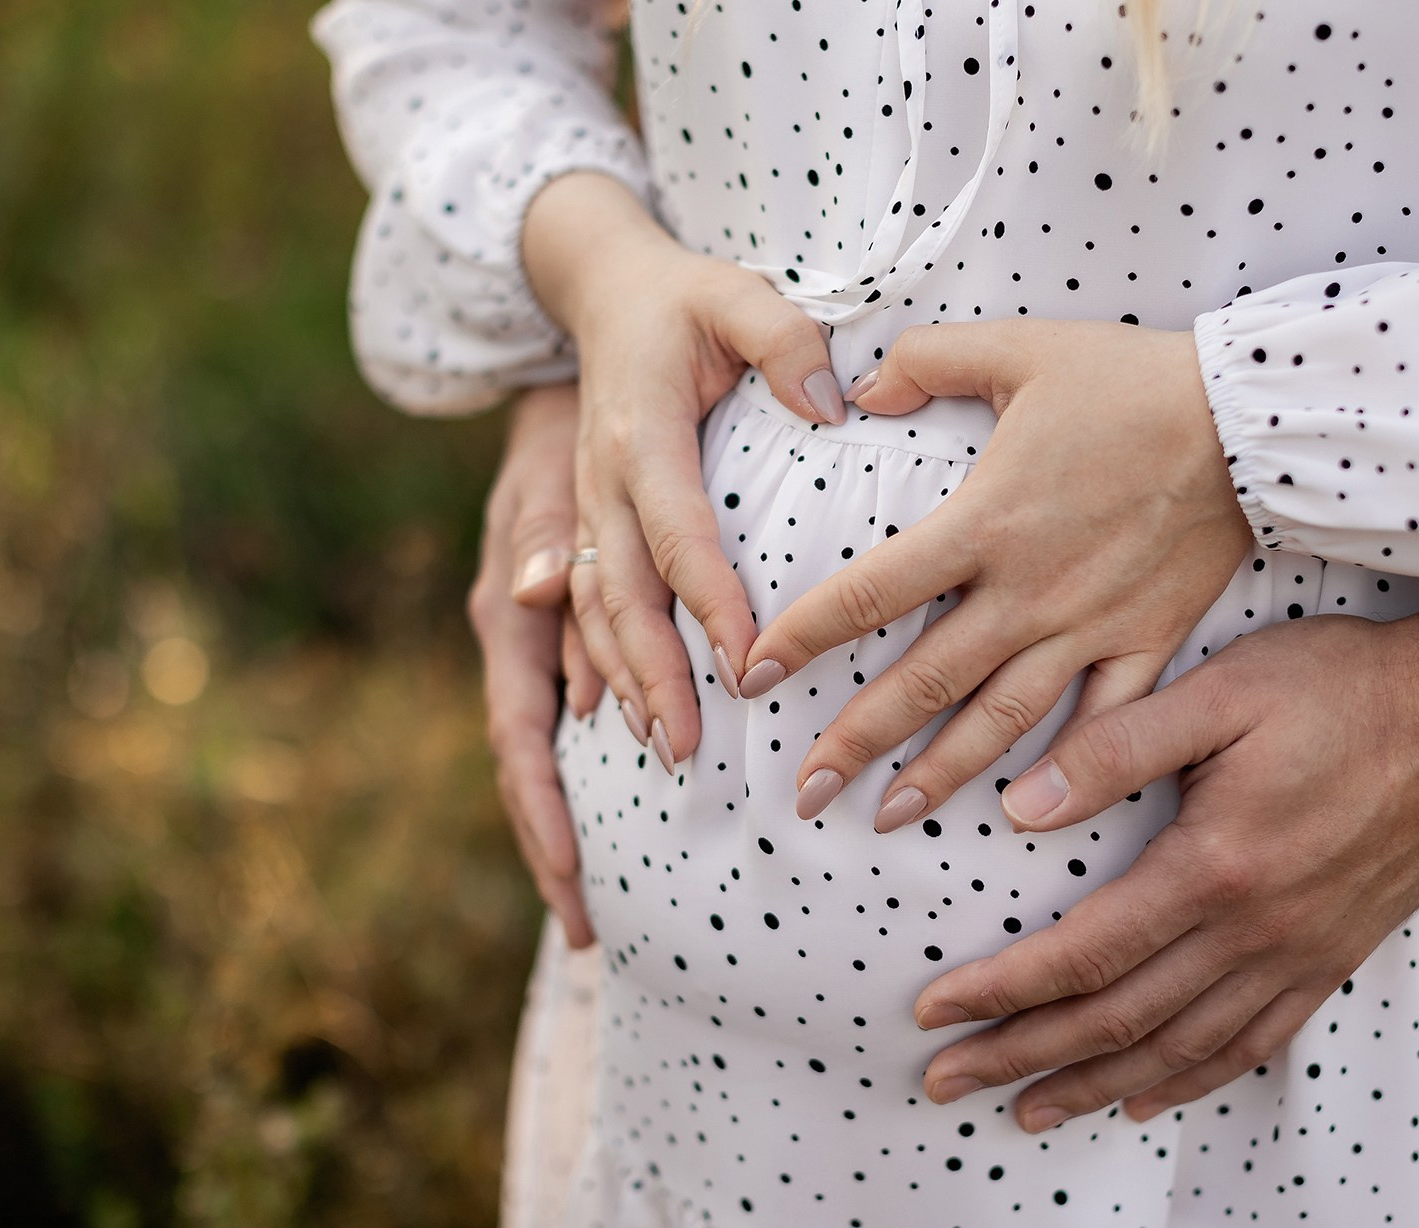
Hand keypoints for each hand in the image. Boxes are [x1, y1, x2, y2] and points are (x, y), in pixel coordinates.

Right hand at [468, 385, 601, 948]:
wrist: (582, 375)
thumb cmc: (576, 421)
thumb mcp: (553, 465)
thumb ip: (544, 527)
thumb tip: (534, 591)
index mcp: (509, 608)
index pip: (520, 734)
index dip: (544, 810)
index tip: (574, 880)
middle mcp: (518, 635)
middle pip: (528, 764)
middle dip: (552, 847)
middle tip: (586, 932)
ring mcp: (542, 636)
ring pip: (551, 750)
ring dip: (574, 822)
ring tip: (601, 907)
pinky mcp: (571, 628)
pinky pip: (578, 715)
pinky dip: (596, 770)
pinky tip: (630, 817)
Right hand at [522, 172, 846, 769]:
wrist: (603, 288)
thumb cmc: (687, 298)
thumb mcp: (738, 294)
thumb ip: (786, 340)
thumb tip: (832, 406)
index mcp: (641, 434)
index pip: (677, 532)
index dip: (709, 602)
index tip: (748, 664)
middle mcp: (603, 482)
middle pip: (621, 593)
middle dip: (652, 674)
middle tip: (689, 745)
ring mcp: (586, 506)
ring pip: (594, 611)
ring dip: (625, 684)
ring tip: (666, 749)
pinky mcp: (587, 523)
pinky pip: (586, 605)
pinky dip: (605, 664)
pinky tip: (634, 716)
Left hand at [736, 319, 1251, 829]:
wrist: (1253, 420)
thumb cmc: (1133, 381)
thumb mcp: (1019, 346)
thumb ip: (926, 361)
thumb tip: (859, 389)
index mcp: (984, 523)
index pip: (869, 592)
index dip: (802, 636)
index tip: (752, 676)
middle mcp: (1027, 592)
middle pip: (923, 682)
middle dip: (855, 741)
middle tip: (804, 792)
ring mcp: (1089, 629)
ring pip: (999, 721)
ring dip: (939, 775)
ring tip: (887, 818)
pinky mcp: (1147, 645)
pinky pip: (1100, 726)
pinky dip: (1066, 775)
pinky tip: (1027, 816)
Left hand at [912, 597, 1418, 1128]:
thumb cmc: (1343, 687)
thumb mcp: (1221, 692)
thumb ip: (1116, 746)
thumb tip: (1021, 807)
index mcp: (1214, 867)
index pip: (1085, 954)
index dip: (1002, 990)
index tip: (934, 1012)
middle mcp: (1255, 931)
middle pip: (1118, 1019)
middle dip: (1023, 1056)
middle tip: (946, 1082)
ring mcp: (1300, 954)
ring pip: (1179, 1047)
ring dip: (1095, 1085)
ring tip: (1026, 1113)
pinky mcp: (1334, 956)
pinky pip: (1254, 1042)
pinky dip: (1192, 1079)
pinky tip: (1145, 1098)